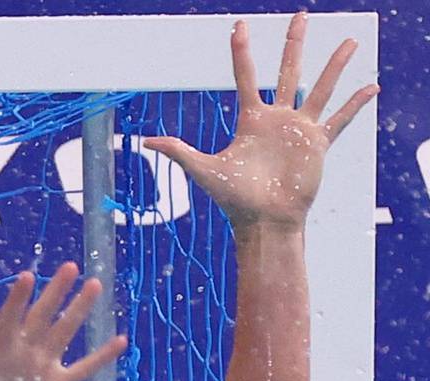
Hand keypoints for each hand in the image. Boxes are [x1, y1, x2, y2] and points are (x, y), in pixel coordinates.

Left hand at [0, 264, 123, 380]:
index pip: (9, 318)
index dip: (17, 299)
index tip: (27, 276)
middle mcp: (23, 353)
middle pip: (42, 316)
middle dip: (55, 292)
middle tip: (69, 266)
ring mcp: (43, 367)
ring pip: (65, 332)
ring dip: (79, 310)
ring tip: (95, 284)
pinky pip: (84, 368)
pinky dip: (101, 356)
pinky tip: (120, 339)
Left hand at [144, 14, 376, 229]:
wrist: (263, 220)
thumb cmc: (233, 199)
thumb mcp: (203, 169)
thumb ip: (179, 151)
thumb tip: (146, 141)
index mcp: (250, 120)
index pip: (246, 76)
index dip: (242, 51)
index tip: (239, 26)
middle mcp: (277, 119)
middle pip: (288, 71)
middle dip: (294, 43)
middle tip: (302, 15)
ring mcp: (300, 129)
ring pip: (321, 88)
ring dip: (336, 65)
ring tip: (352, 40)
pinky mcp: (318, 144)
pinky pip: (341, 120)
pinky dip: (356, 104)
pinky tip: (372, 87)